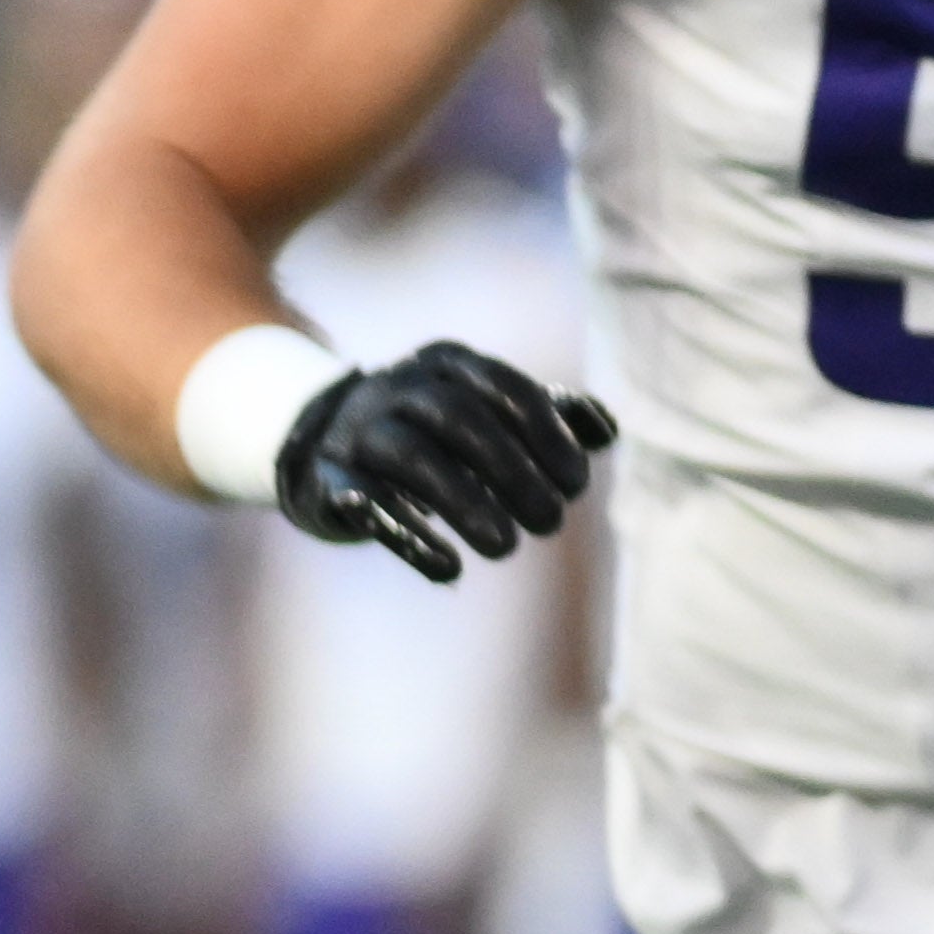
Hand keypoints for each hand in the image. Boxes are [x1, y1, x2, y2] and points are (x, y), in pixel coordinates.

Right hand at [277, 340, 616, 582]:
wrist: (329, 446)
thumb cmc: (433, 432)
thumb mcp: (489, 412)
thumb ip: (550, 417)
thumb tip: (605, 433)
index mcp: (447, 364)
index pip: (506, 390)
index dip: (548, 436)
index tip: (576, 485)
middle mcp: (398, 386)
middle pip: (460, 419)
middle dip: (513, 473)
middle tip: (549, 523)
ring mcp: (357, 428)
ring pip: (412, 458)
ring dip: (465, 505)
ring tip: (505, 547)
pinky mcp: (327, 476)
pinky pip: (367, 503)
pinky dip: (409, 538)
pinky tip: (447, 569)